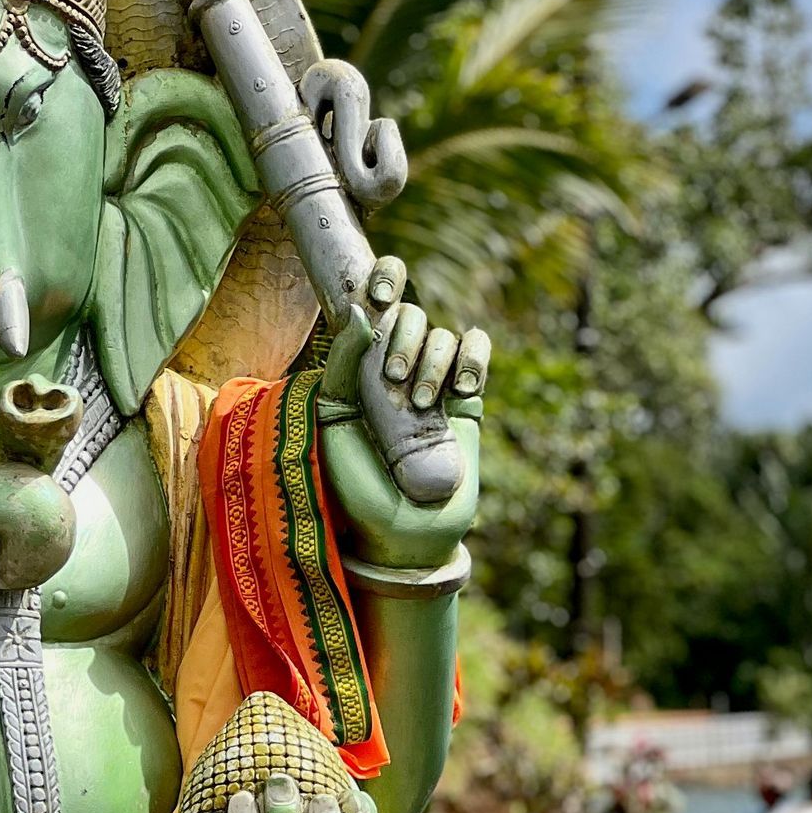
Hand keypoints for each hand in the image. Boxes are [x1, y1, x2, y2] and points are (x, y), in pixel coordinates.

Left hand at [319, 258, 489, 568]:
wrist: (404, 533)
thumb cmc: (357, 486)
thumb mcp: (335, 422)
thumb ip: (342, 365)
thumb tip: (365, 312)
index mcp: (357, 364)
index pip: (372, 299)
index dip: (383, 279)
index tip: (383, 296)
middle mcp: (394, 364)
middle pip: (409, 312)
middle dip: (403, 340)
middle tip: (394, 383)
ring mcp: (433, 378)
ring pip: (442, 332)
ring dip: (432, 362)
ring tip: (421, 405)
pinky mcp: (467, 396)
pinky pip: (476, 347)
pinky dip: (472, 357)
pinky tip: (461, 390)